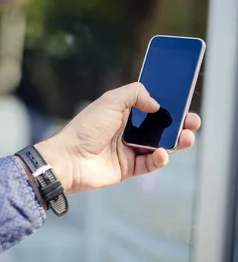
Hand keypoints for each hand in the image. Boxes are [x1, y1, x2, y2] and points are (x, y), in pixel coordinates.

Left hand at [34, 83, 199, 194]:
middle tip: (192, 122)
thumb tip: (156, 104)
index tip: (184, 102)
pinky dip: (159, 159)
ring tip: (186, 137)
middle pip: (159, 126)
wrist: (70, 159)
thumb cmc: (86, 128)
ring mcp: (127, 149)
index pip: (150, 106)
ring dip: (176, 141)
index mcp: (121, 112)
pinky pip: (150, 163)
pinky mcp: (128, 168)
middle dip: (179, 123)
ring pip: (159, 145)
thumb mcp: (110, 101)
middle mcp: (126, 130)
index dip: (167, 104)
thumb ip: (134, 94)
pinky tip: (162, 153)